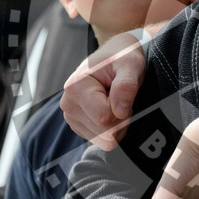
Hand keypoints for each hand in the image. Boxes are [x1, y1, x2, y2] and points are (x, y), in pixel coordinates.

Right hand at [60, 31, 144, 148]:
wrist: (115, 57)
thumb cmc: (122, 58)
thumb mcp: (130, 65)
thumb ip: (126, 86)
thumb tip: (120, 112)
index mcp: (75, 88)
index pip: (104, 118)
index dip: (122, 108)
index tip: (122, 90)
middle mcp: (68, 105)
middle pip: (105, 132)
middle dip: (121, 118)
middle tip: (122, 97)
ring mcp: (72, 118)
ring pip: (105, 140)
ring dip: (119, 124)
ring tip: (116, 101)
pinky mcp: (80, 127)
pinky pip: (104, 141)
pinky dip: (114, 128)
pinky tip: (112, 109)